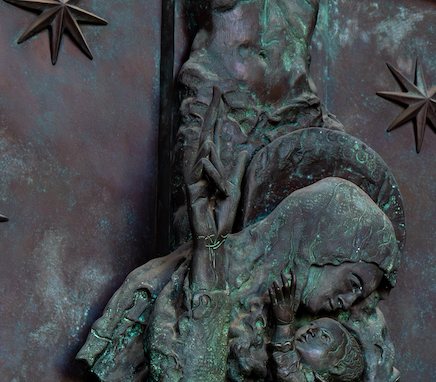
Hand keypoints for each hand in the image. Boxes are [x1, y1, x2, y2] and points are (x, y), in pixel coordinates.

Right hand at [187, 87, 250, 239]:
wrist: (215, 236)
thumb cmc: (222, 214)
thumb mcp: (234, 188)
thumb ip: (236, 170)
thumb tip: (241, 151)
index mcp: (210, 166)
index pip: (213, 134)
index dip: (216, 115)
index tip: (219, 94)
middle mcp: (200, 169)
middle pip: (206, 135)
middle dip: (211, 113)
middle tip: (215, 90)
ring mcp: (195, 180)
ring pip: (202, 153)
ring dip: (208, 131)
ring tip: (216, 113)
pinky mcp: (193, 193)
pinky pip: (199, 172)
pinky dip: (205, 159)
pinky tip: (209, 145)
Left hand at [271, 270, 296, 325]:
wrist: (285, 324)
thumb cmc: (288, 314)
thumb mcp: (291, 304)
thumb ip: (290, 296)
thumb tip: (288, 286)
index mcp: (292, 298)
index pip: (294, 284)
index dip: (293, 276)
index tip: (291, 269)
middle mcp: (287, 299)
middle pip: (286, 285)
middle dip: (284, 277)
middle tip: (281, 272)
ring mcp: (281, 303)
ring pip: (279, 290)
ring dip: (276, 284)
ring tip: (274, 280)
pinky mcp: (275, 306)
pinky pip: (272, 297)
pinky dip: (271, 292)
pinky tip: (269, 288)